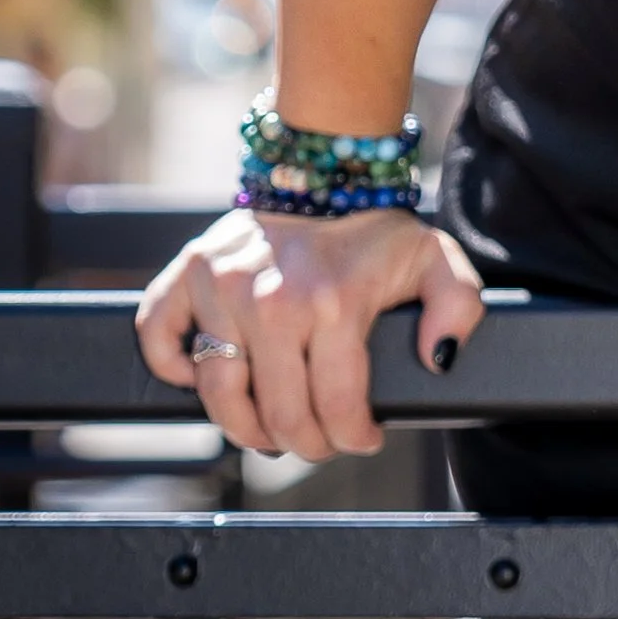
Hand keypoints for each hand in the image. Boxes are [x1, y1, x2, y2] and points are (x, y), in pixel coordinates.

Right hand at [134, 207, 486, 462]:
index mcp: (334, 302)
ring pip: (220, 397)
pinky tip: (210, 379)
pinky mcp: (187, 275)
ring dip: (245, 429)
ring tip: (273, 429)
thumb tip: (439, 360)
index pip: (336, 408)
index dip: (353, 437)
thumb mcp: (437, 259)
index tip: (362, 437)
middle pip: (278, 416)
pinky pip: (159, 338)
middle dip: (306, 444)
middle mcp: (272, 300)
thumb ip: (458, 308)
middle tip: (321, 440)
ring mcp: (223, 288)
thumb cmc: (376, 230)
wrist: (322, 174)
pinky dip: (173, 368)